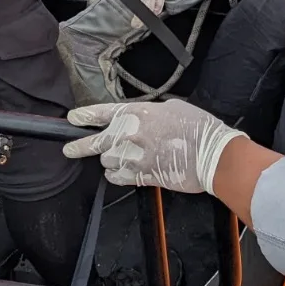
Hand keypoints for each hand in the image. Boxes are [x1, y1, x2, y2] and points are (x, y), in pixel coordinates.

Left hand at [63, 100, 245, 194]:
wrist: (214, 155)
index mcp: (139, 113)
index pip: (102, 113)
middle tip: (70, 149)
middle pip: (95, 142)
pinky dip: (117, 175)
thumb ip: (150, 114)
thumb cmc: (199, 128)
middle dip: (79, 146)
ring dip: (111, 160)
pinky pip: (118, 177)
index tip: (73, 119)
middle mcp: (132, 134)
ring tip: (122, 158)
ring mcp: (136, 157)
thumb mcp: (173, 108)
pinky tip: (122, 172)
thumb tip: (139, 120)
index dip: (84, 116)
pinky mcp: (142, 176)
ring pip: (107, 161)